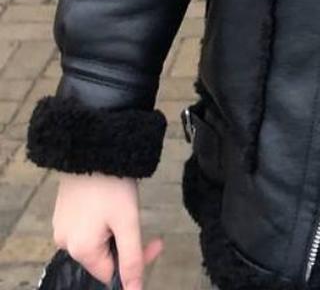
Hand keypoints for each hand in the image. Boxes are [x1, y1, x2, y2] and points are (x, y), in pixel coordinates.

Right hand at [52, 173, 162, 289]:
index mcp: (80, 250)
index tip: (156, 242)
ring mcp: (61, 226)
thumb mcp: (128, 223)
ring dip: (116, 231)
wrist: (92, 148)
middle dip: (127, 244)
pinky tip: (112, 203)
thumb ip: (132, 258)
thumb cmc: (112, 186)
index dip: (134, 261)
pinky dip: (103, 221)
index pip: (110, 273)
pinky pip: (87, 227)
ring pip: (97, 241)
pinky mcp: (63, 212)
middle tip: (148, 226)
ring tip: (126, 207)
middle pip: (103, 257)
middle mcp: (64, 243)